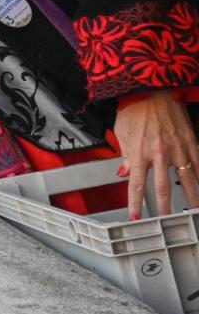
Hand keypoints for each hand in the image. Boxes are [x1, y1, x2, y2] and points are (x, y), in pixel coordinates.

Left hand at [113, 90, 198, 218]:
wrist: (152, 90)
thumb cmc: (134, 110)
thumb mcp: (121, 134)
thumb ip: (125, 157)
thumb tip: (124, 174)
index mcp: (139, 153)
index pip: (137, 185)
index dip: (136, 203)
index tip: (136, 217)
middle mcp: (159, 154)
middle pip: (163, 188)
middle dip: (164, 208)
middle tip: (166, 223)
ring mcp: (178, 148)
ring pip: (187, 179)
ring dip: (191, 197)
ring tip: (194, 211)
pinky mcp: (191, 141)